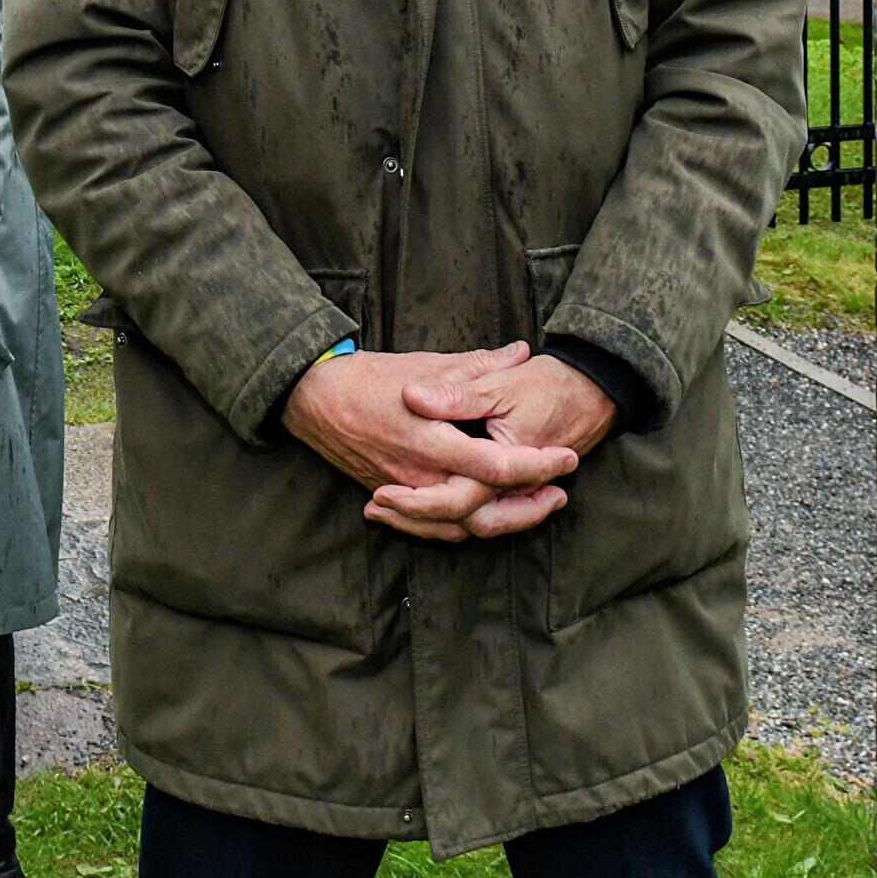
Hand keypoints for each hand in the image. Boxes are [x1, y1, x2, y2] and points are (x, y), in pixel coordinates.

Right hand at [279, 341, 579, 542]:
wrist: (311, 398)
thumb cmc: (367, 377)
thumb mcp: (425, 365)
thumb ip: (477, 366)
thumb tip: (519, 351)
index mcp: (430, 439)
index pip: (495, 466)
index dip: (537, 466)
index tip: (566, 458)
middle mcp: (418, 474)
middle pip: (483, 509)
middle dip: (528, 507)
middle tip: (560, 492)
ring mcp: (403, 491)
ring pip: (460, 526)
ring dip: (502, 522)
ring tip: (536, 507)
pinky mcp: (391, 496)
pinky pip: (433, 526)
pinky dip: (464, 527)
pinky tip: (486, 517)